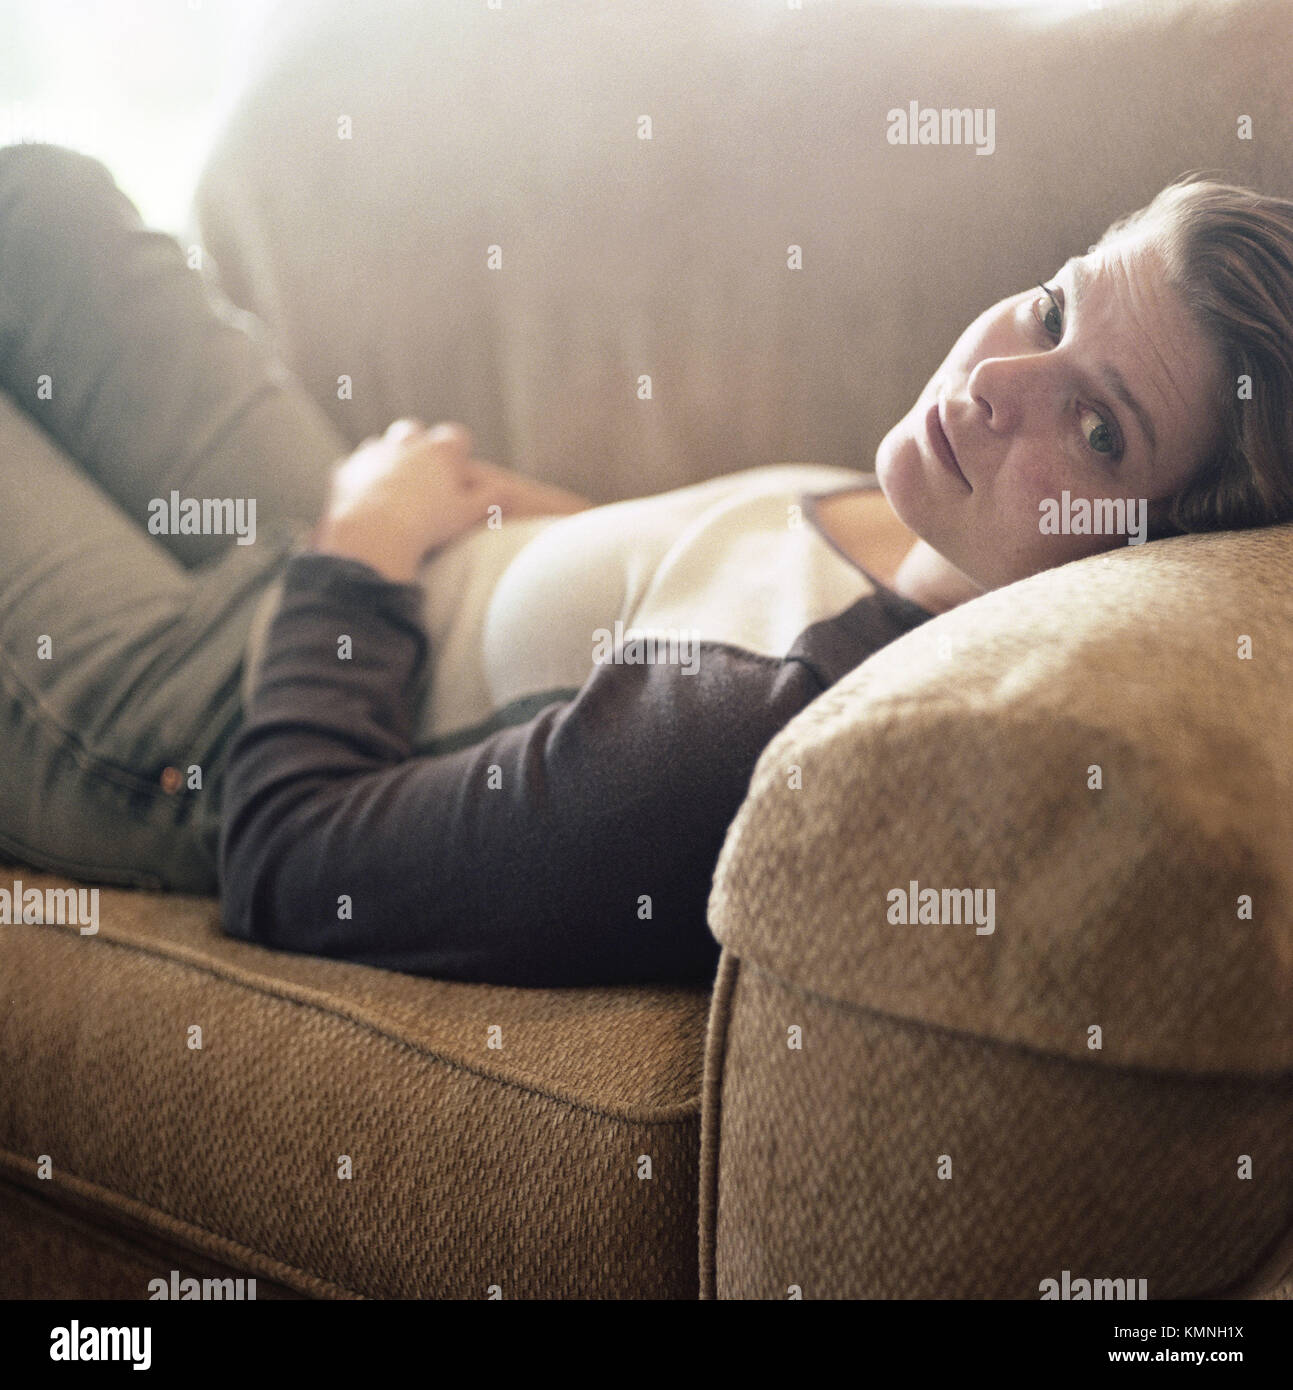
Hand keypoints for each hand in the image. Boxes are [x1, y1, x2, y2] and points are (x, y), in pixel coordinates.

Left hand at [312, 419, 592, 581]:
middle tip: (426, 475)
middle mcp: (405, 442)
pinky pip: (355, 467)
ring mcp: (373, 453)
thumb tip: (524, 491)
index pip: (456, 439)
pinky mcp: (345, 470)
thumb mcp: (471, 514)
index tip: (459, 470)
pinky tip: (365, 496)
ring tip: (394, 486)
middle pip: (416, 433)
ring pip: (384, 446)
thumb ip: (495, 499)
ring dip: (390, 460)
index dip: (459, 455)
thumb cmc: (429, 526)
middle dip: (422, 449)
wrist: (374, 533)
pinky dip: (361, 478)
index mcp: (440, 449)